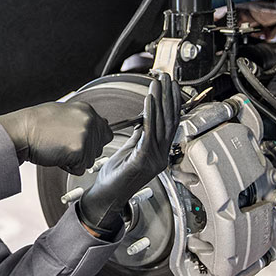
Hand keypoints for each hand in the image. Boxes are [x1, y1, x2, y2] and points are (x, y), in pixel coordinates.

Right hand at [0, 101, 112, 175]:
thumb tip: (92, 130)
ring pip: (90, 161)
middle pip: (99, 149)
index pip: (105, 132)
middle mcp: (89, 121)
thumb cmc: (35, 125)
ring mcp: (85, 135)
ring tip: (58, 148)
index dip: (93, 142)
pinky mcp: (79, 150)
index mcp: (86, 110)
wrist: (21, 131)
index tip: (80, 144)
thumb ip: (80, 122)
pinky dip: (67, 167)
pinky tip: (56, 155)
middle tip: (63, 145)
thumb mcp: (62, 114)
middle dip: (84, 152)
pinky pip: (79, 169)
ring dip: (74, 160)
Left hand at [77, 73, 180, 238]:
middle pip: (169, 121)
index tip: (169, 85)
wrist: (105, 197)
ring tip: (158, 83)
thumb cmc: (114, 177)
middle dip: (168, 97)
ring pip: (161, 124)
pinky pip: (148, 134)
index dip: (171, 103)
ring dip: (160, 101)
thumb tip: (144, 120)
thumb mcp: (129, 150)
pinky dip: (150, 115)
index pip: (169, 123)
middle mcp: (160, 156)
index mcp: (158, 153)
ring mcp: (153, 159)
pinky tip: (149, 101)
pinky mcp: (142, 161)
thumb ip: (139, 136)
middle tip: (167, 77)